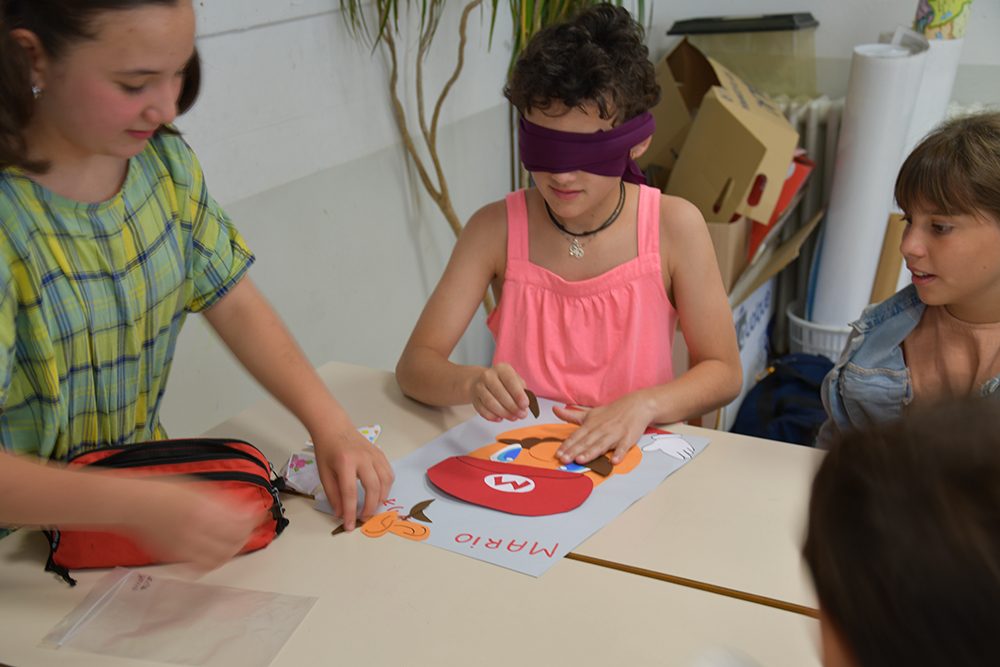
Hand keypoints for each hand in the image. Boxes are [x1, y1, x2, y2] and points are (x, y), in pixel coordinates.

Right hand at [126, 481, 262, 570]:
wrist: (133, 503)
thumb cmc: (161, 489)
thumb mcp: (197, 487)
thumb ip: (218, 500)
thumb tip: (239, 508)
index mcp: (204, 510)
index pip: (240, 523)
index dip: (254, 520)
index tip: (259, 514)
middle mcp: (197, 530)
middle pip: (233, 543)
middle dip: (245, 537)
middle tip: (248, 530)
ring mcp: (185, 546)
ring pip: (219, 559)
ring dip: (231, 552)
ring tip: (234, 544)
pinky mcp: (174, 556)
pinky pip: (200, 566)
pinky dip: (211, 563)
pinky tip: (214, 555)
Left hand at [313, 427, 393, 530]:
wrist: (334, 428)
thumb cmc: (327, 450)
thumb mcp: (324, 473)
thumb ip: (333, 494)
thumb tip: (341, 514)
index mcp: (345, 463)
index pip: (350, 492)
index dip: (350, 512)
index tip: (349, 525)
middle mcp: (363, 458)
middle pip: (372, 487)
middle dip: (370, 507)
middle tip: (364, 518)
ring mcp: (374, 455)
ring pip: (385, 481)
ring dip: (381, 498)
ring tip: (373, 507)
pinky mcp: (380, 454)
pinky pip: (389, 473)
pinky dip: (387, 486)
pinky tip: (380, 493)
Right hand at [469, 363, 529, 421]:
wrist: (482, 382)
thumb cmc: (503, 383)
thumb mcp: (516, 381)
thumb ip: (522, 392)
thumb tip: (525, 406)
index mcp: (502, 369)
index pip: (510, 381)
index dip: (518, 394)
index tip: (525, 405)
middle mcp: (488, 375)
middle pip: (500, 393)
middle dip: (513, 407)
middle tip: (522, 415)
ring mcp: (479, 387)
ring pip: (491, 403)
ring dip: (504, 413)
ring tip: (513, 417)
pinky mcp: (474, 398)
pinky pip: (483, 410)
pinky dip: (493, 416)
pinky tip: (500, 418)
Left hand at [553, 392, 653, 464]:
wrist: (636, 405)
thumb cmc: (611, 412)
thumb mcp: (590, 413)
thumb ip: (571, 415)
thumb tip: (555, 409)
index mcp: (591, 424)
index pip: (576, 436)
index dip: (567, 445)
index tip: (558, 453)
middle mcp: (601, 429)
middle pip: (586, 442)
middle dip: (574, 451)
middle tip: (564, 460)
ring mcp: (615, 434)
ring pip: (601, 445)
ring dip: (591, 453)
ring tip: (581, 460)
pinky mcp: (628, 438)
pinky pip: (623, 447)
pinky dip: (619, 454)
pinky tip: (614, 461)